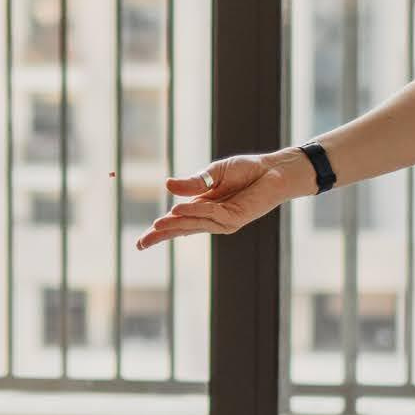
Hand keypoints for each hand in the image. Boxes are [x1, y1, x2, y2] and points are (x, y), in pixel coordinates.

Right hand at [135, 152, 308, 249]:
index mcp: (203, 207)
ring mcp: (224, 221)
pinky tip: (180, 209)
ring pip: (194, 224)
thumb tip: (166, 186)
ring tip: (156, 225)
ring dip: (175, 225)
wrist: (273, 170)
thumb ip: (192, 183)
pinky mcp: (235, 219)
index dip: (160, 231)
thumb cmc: (246, 170)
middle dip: (162, 236)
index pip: (177, 221)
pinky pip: (211, 214)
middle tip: (141, 244)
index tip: (141, 243)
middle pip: (182, 229)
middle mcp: (212, 217)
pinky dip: (195, 211)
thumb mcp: (212, 173)